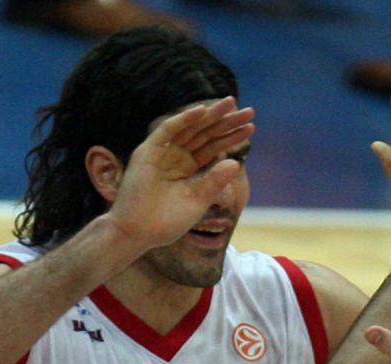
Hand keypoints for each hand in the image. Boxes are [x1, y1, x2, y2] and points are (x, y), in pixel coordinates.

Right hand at [107, 98, 255, 249]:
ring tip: (230, 104)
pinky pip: (167, 131)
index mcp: (189, 167)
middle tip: (249, 112)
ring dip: (209, 115)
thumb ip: (215, 181)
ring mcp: (162, 152)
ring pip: (190, 128)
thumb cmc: (167, 221)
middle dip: (226, 122)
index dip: (231, 137)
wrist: (139, 233)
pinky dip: (184, 120)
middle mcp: (176, 156)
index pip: (213, 146)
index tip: (251, 127)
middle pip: (205, 134)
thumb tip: (236, 162)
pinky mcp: (148, 152)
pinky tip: (202, 111)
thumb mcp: (198, 200)